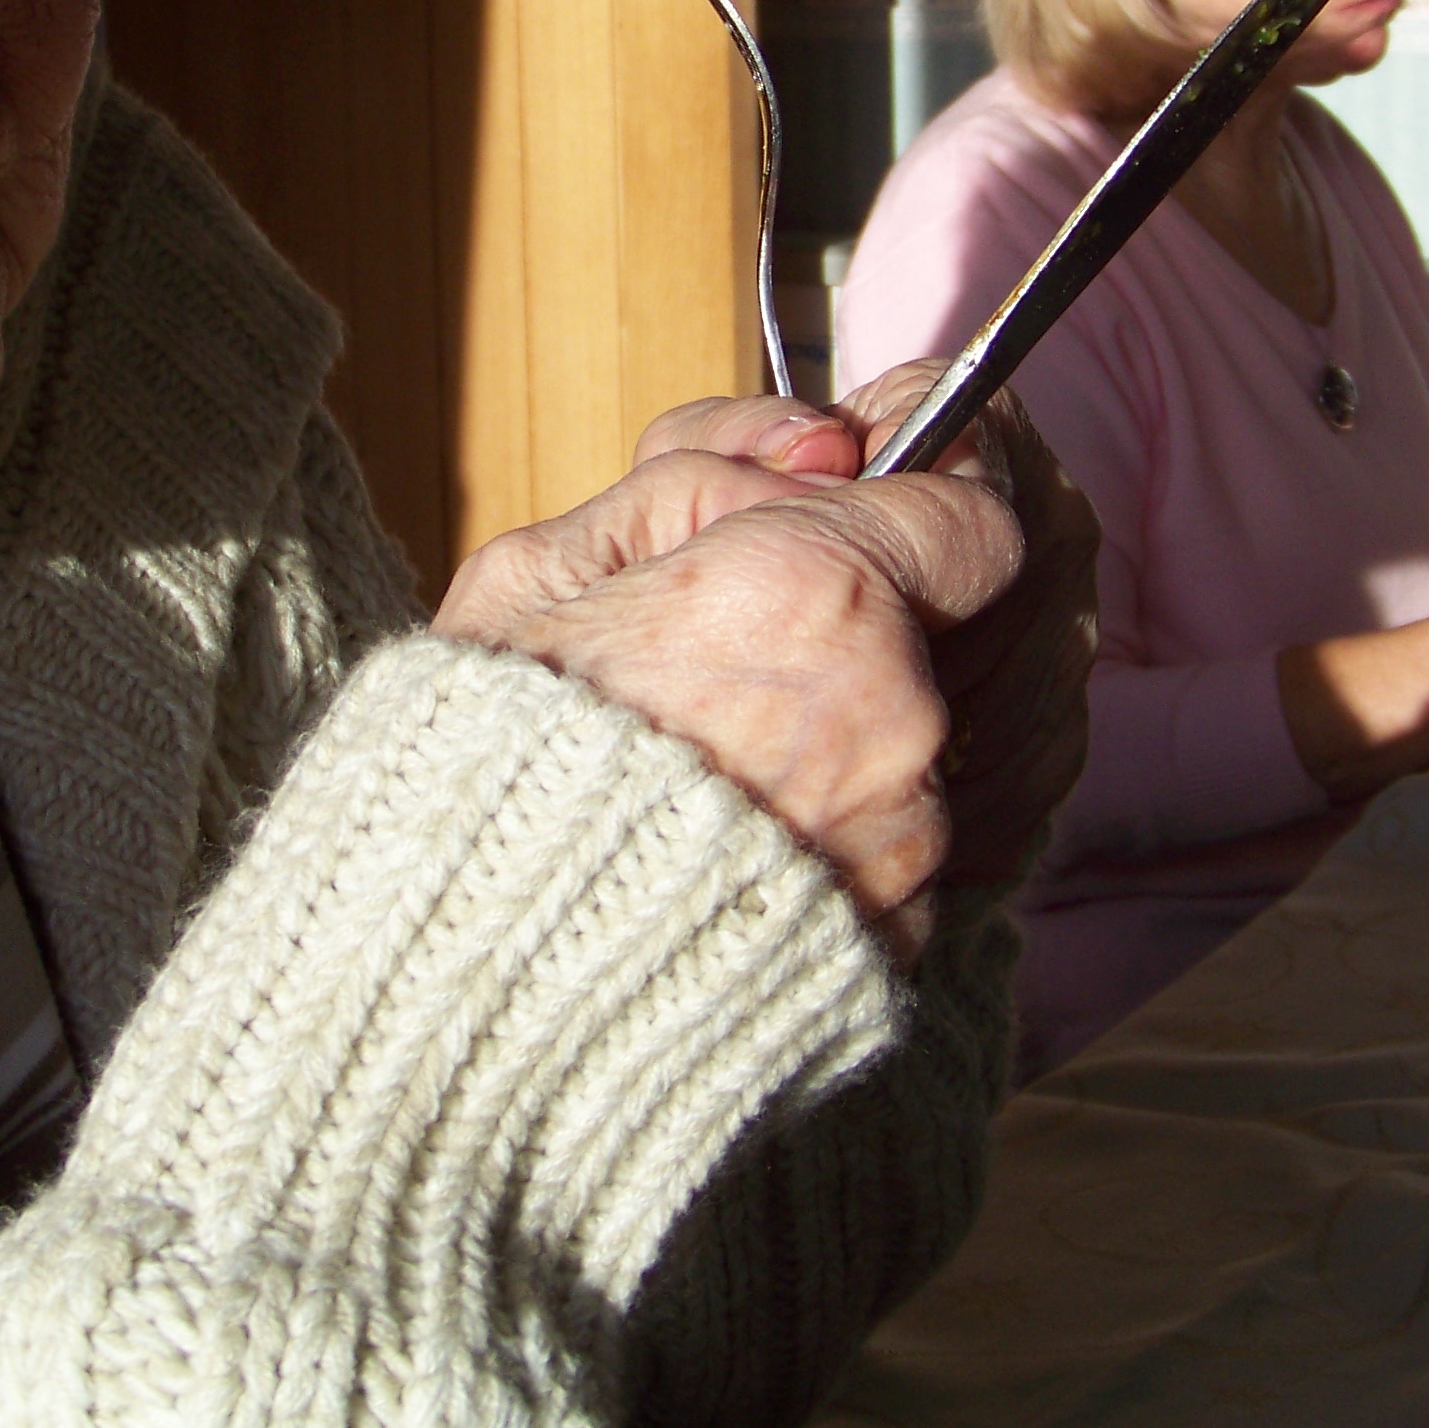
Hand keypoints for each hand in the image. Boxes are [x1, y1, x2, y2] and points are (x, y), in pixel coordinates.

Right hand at [433, 386, 1050, 957]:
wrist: (456, 976)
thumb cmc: (482, 760)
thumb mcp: (550, 560)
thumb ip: (710, 471)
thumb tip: (835, 451)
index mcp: (814, 595)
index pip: (972, 517)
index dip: (934, 488)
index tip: (892, 479)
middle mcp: (891, 719)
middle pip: (958, 623)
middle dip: (880, 604)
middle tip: (766, 619)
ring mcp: (904, 842)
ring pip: (935, 733)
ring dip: (866, 715)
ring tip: (736, 735)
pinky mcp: (897, 935)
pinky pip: (910, 835)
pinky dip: (853, 814)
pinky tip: (755, 817)